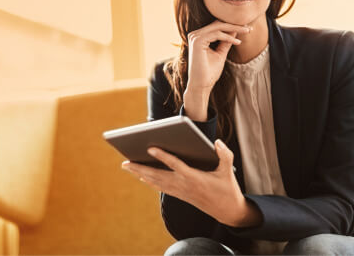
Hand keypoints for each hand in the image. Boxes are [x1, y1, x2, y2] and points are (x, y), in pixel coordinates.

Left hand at [121, 139, 261, 227]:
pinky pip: (160, 187)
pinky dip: (149, 181)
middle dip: (140, 168)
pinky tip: (141, 176)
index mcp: (194, 177)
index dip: (162, 156)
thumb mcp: (228, 170)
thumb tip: (216, 142)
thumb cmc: (227, 188)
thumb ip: (224, 154)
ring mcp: (180, 191)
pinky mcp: (180, 195)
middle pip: (158, 175)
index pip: (175, 164)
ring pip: (156, 182)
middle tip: (125, 162)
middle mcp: (183, 185)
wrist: (227, 211)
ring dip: (140, 174)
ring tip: (127, 166)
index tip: (150, 147)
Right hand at [184, 21, 250, 120]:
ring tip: (247, 31)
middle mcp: (195, 35)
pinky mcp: (197, 41)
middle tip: (249, 28)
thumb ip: (226, 41)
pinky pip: (216, 34)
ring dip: (234, 28)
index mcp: (199, 37)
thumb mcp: (220, 53)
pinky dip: (228, 37)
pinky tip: (238, 42)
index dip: (232, 26)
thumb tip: (235, 30)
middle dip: (235, 24)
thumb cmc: (209, 72)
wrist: (201, 86)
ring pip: (218, 27)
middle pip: (218, 24)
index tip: (247, 28)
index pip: (217, 26)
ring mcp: (195, 37)